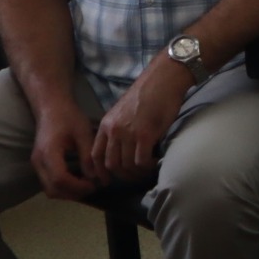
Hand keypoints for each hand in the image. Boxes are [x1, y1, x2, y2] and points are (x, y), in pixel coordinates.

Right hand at [29, 100, 97, 199]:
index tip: (94, 185)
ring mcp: (36, 164)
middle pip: (52, 189)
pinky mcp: (39, 164)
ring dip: (67, 192)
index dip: (77, 186)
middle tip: (92, 187)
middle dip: (73, 193)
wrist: (51, 107)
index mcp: (49, 153)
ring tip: (86, 185)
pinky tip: (78, 180)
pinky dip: (62, 187)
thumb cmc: (68, 117)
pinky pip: (49, 183)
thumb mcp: (83, 133)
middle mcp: (38, 162)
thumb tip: (95, 178)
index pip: (60, 179)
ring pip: (49, 189)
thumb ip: (88, 156)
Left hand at [91, 59, 191, 185]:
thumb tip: (124, 147)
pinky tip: (155, 162)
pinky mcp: (145, 135)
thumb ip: (120, 128)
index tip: (109, 179)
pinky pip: (141, 161)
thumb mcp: (124, 110)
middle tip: (134, 176)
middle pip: (110, 164)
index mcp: (106, 125)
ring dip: (136, 173)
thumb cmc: (149, 92)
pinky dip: (148, 166)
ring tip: (146, 170)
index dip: (101, 171)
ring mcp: (128, 134)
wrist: (163, 79)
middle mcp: (113, 131)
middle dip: (121, 175)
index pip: (95, 155)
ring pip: (126, 165)